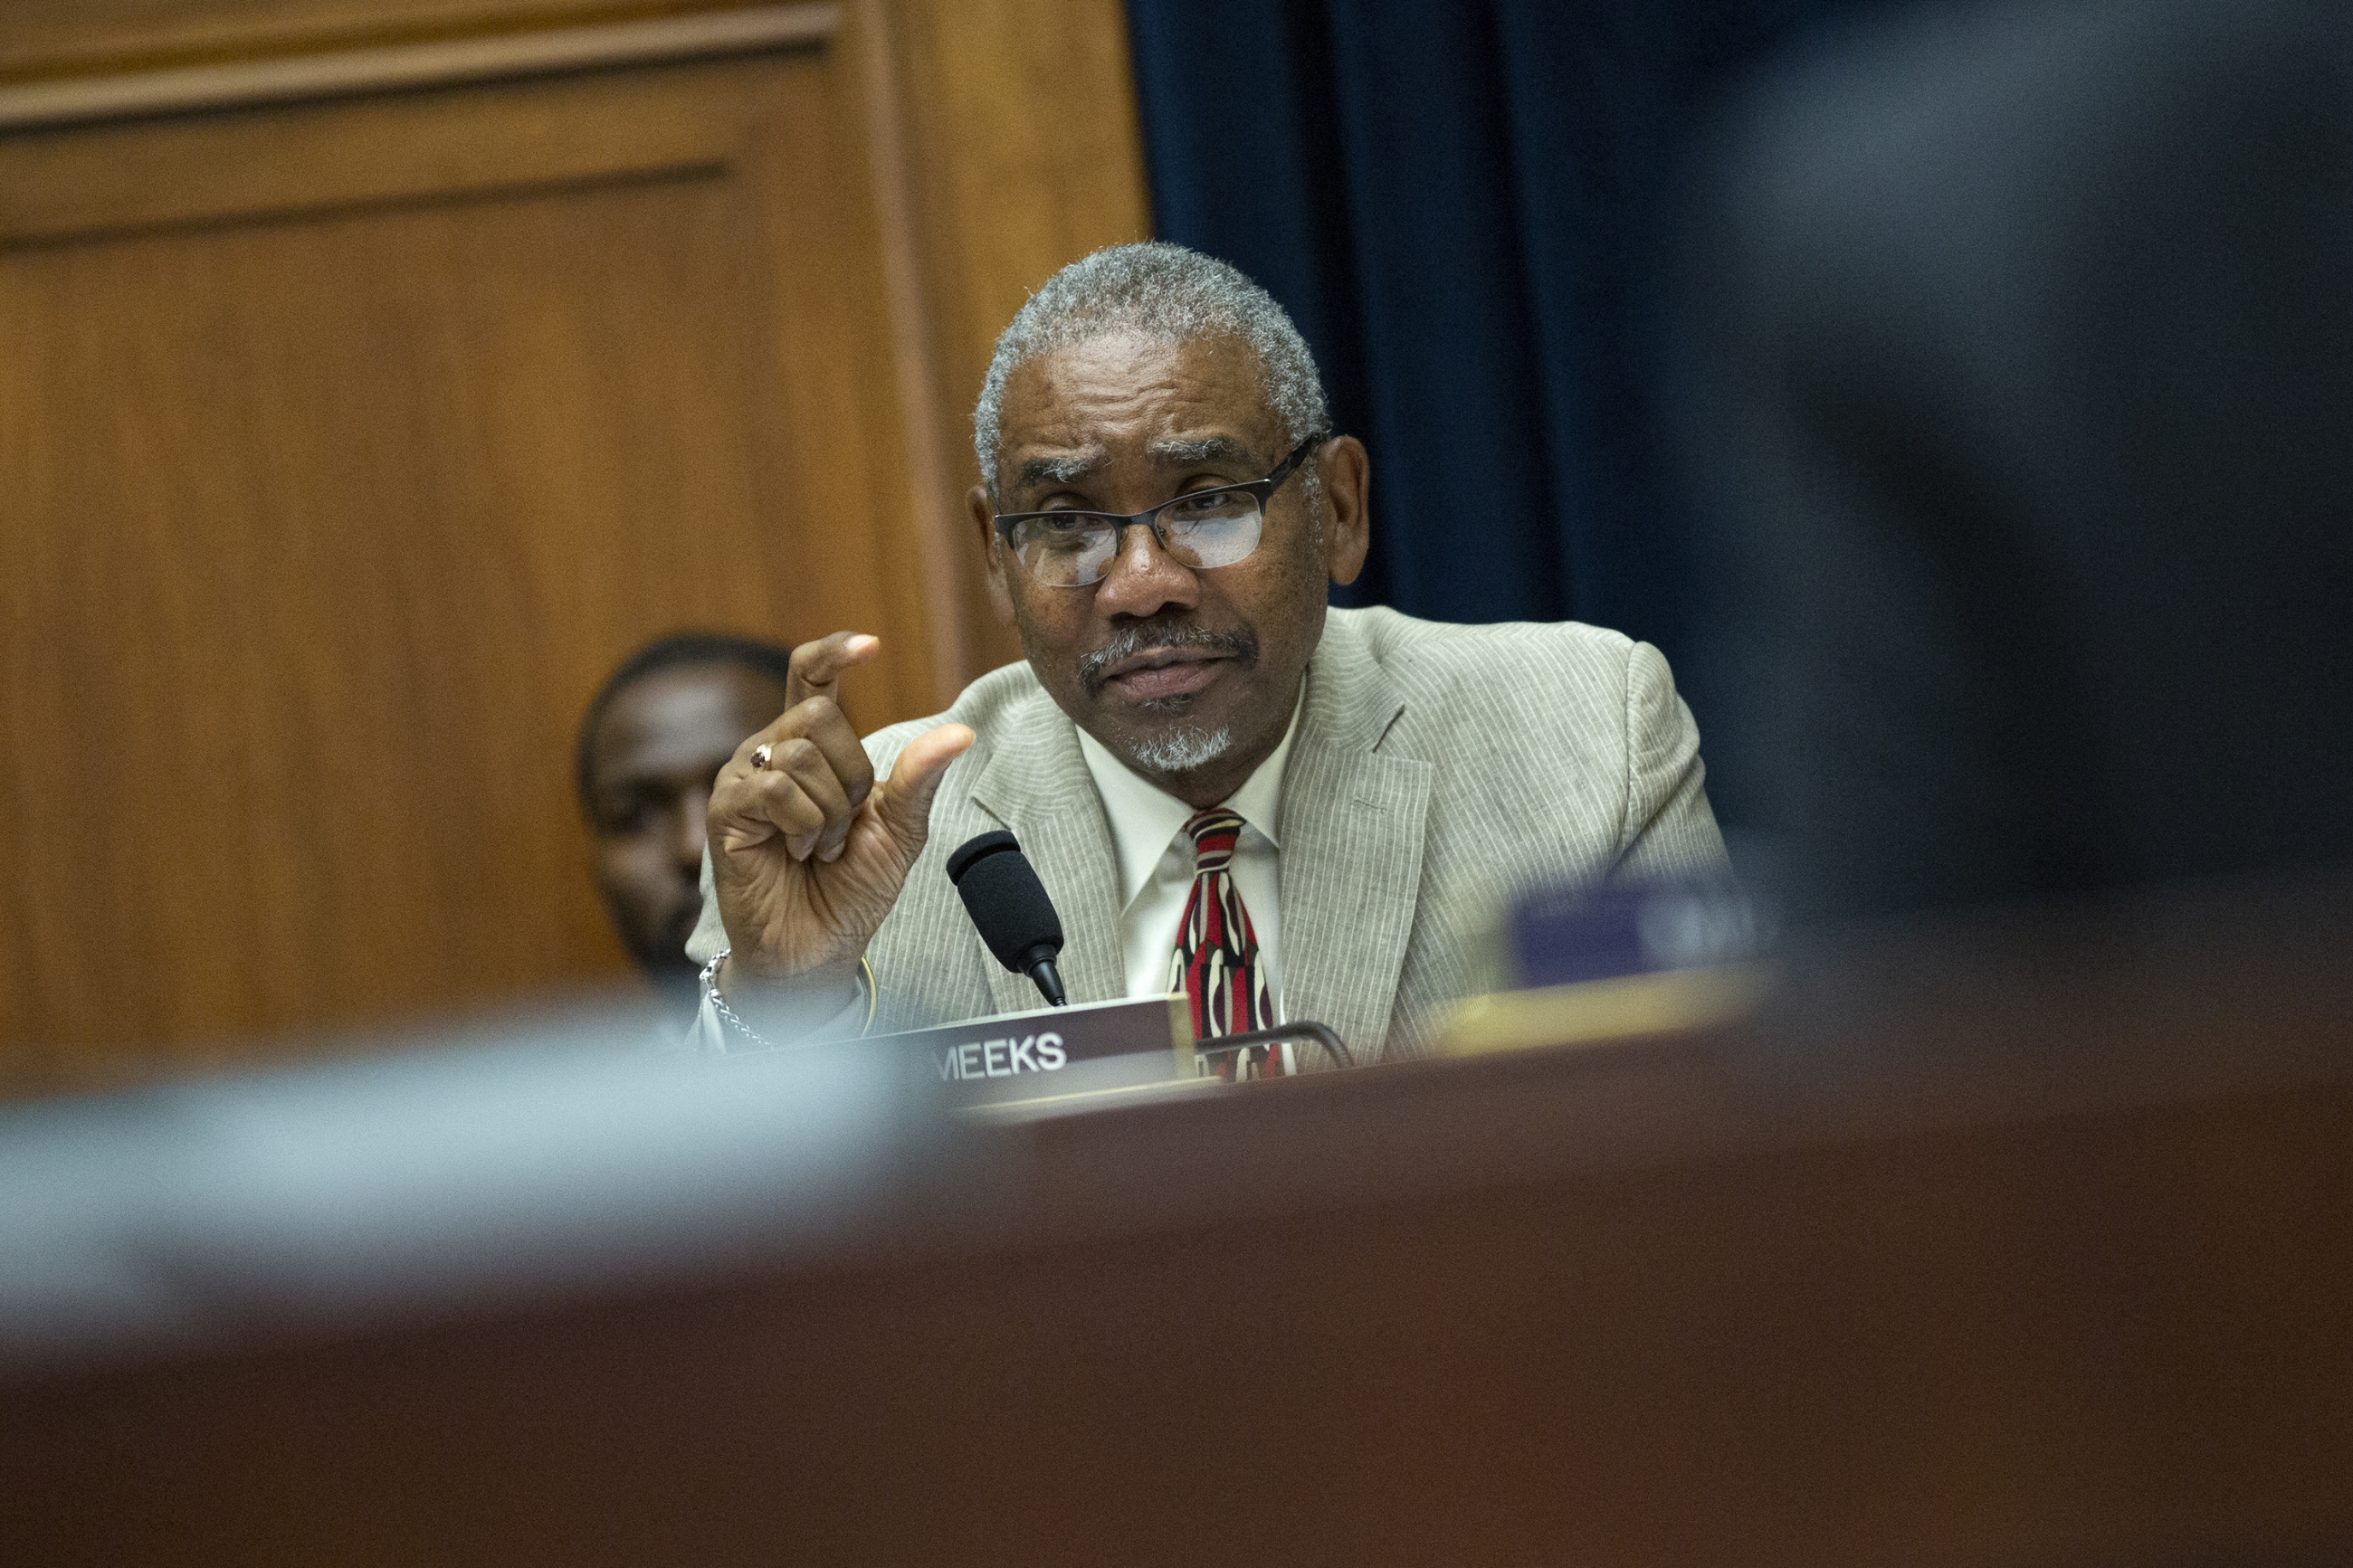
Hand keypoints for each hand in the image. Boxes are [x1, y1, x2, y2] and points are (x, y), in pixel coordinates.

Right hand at [706, 631, 973, 1002]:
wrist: (819, 951)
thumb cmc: (851, 888)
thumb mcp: (898, 828)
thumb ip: (919, 777)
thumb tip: (960, 731)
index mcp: (809, 748)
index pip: (810, 677)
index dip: (835, 653)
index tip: (870, 645)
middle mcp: (769, 752)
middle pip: (818, 716)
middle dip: (852, 776)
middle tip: (845, 825)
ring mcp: (742, 779)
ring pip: (800, 754)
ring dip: (829, 812)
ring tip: (821, 848)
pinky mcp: (726, 811)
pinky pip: (775, 788)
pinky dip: (805, 825)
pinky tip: (799, 853)